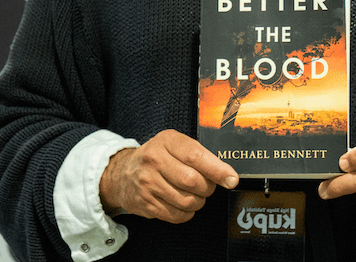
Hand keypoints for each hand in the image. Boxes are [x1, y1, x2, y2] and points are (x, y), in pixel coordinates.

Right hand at [99, 129, 238, 223]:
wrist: (124, 172)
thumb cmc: (157, 156)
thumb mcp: (174, 143)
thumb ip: (198, 153)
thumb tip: (225, 173)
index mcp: (166, 141)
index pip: (196, 156)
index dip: (217, 169)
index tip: (231, 178)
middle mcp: (155, 160)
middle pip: (193, 181)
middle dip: (208, 187)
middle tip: (208, 185)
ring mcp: (149, 183)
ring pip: (187, 200)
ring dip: (199, 201)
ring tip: (195, 194)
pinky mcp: (147, 204)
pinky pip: (177, 215)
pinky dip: (187, 213)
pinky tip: (183, 204)